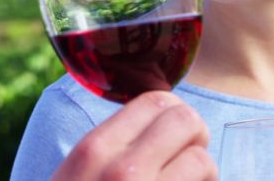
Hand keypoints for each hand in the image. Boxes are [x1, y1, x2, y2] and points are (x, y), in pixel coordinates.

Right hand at [52, 91, 216, 179]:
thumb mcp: (71, 173)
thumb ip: (103, 148)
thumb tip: (147, 122)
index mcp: (94, 149)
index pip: (154, 101)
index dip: (171, 110)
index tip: (171, 128)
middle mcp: (123, 171)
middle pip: (185, 120)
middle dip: (195, 133)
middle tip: (187, 152)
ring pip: (202, 159)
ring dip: (202, 170)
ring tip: (188, 180)